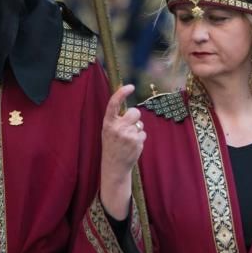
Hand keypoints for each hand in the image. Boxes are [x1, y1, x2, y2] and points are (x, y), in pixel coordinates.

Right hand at [101, 84, 145, 218]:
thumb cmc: (112, 146)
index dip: (122, 93)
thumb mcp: (109, 131)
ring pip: (140, 124)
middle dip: (135, 117)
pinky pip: (143, 133)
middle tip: (128, 127)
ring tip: (128, 140)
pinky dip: (139, 139)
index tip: (130, 86)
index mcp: (108, 123)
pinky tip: (132, 147)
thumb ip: (117, 119)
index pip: (114, 103)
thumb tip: (130, 108)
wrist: (114, 166)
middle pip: (135, 112)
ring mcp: (128, 134)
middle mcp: (117, 127)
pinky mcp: (137, 141)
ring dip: (137, 130)